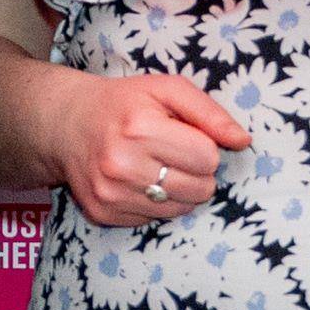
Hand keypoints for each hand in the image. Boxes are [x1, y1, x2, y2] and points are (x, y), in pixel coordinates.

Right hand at [46, 68, 249, 227]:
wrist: (66, 124)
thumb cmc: (124, 104)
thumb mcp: (166, 90)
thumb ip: (209, 112)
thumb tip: (243, 141)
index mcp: (140, 127)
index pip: (208, 157)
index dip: (203, 146)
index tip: (184, 137)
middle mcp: (122, 164)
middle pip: (200, 189)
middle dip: (196, 172)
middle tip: (172, 154)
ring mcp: (110, 193)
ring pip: (181, 209)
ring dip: (178, 190)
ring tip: (155, 167)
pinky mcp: (103, 214)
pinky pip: (155, 220)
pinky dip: (154, 204)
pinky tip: (137, 182)